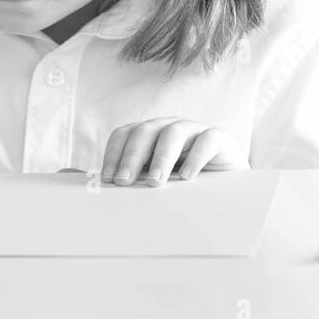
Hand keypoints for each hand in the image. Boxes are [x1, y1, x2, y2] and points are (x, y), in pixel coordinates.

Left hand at [101, 118, 248, 187]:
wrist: (228, 191)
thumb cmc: (185, 188)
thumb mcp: (156, 183)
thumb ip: (130, 180)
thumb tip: (89, 181)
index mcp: (150, 135)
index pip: (124, 134)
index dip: (114, 154)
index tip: (109, 179)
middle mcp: (169, 127)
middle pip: (145, 131)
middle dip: (132, 156)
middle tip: (124, 182)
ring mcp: (195, 130)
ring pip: (173, 132)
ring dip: (160, 157)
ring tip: (154, 182)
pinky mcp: (220, 138)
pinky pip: (207, 139)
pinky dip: (196, 157)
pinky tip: (187, 177)